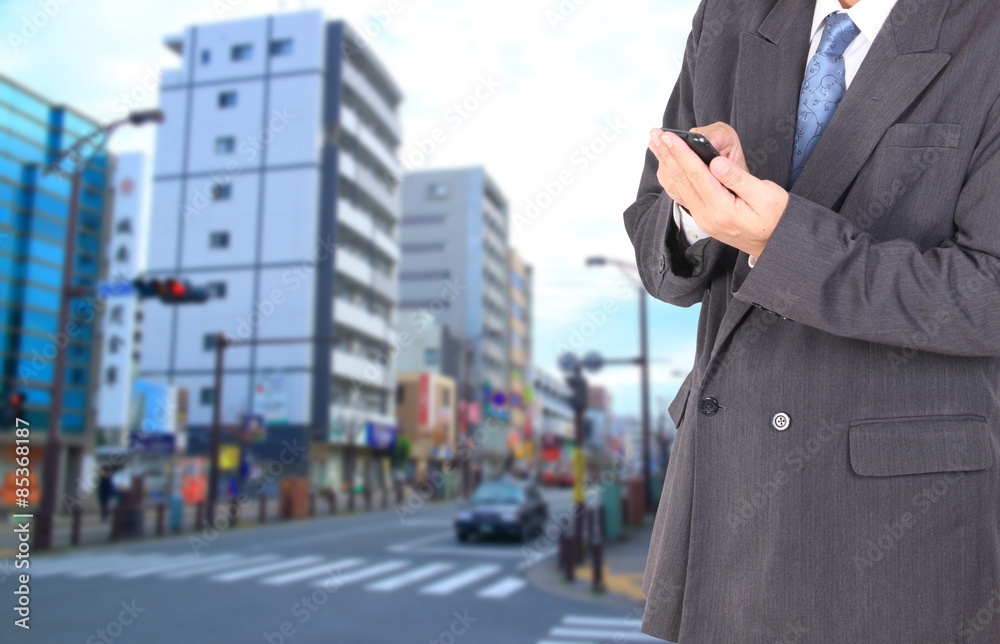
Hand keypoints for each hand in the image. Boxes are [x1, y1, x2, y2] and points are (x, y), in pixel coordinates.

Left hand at [647, 126, 787, 257]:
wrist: (777, 243)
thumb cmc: (777, 217)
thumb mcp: (766, 194)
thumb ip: (738, 178)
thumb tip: (716, 162)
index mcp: (722, 209)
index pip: (697, 175)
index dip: (682, 153)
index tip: (668, 136)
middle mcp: (707, 216)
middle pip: (683, 180)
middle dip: (668, 154)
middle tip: (655, 134)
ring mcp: (704, 219)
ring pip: (680, 187)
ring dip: (667, 164)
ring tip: (656, 145)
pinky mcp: (704, 218)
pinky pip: (684, 195)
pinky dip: (674, 176)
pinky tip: (668, 164)